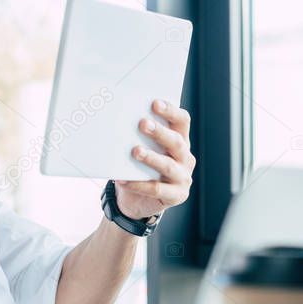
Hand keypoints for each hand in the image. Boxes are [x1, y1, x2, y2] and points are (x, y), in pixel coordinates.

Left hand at [114, 99, 194, 219]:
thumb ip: (137, 137)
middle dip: (160, 132)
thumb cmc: (139, 168)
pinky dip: (139, 184)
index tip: (154, 103)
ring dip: (151, 157)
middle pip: (176, 141)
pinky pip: (157, 189)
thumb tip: (117, 120)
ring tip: (135, 151)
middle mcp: (185, 157)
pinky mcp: (176, 195)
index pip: (182, 121)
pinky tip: (123, 180)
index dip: (171, 111)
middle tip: (142, 123)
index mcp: (180, 140)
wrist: (138, 200)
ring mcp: (183, 177)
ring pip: (168, 166)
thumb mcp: (141, 149)